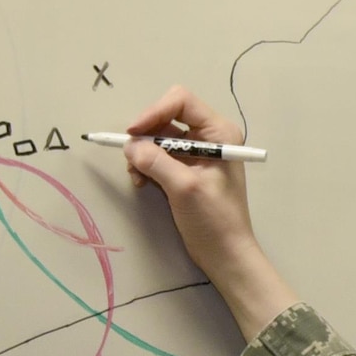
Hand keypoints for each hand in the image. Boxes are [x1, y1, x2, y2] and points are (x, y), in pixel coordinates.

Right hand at [124, 86, 298, 341]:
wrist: (225, 254)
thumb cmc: (214, 220)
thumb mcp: (184, 188)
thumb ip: (156, 162)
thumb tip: (130, 146)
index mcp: (218, 133)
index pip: (180, 102)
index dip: (153, 112)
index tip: (132, 133)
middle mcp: (209, 137)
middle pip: (167, 117)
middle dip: (145, 135)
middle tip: (131, 158)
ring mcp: (197, 153)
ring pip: (159, 138)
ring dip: (143, 153)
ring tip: (136, 176)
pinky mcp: (186, 169)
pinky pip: (159, 156)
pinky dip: (146, 165)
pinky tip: (142, 182)